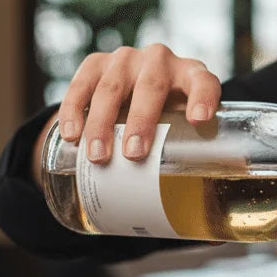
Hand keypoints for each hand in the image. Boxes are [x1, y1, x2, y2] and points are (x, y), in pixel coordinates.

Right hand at [56, 45, 221, 164]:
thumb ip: (195, 157)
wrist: (136, 90)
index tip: (199, 121)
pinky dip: (74, 110)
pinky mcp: (96, 63)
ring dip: (102, 123)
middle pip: (151, 87)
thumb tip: (204, 218)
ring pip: (112, 88)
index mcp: (192, 75)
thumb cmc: (170, 117)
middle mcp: (160, 60)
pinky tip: (71, 135)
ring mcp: (127, 59)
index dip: (203, 98)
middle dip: (141, 121)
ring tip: (98, 156)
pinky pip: (81, 84)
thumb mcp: (185, 127)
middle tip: (134, 154)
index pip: (204, 81)